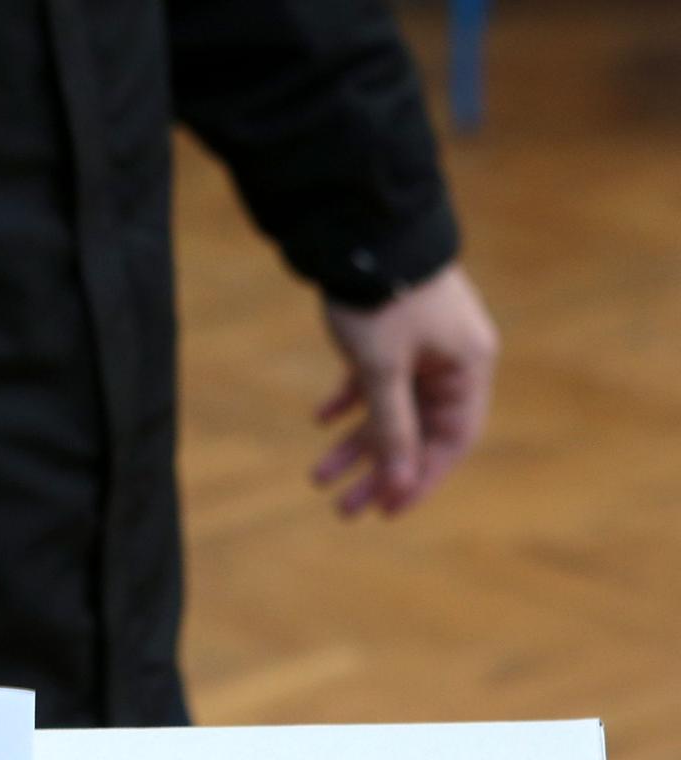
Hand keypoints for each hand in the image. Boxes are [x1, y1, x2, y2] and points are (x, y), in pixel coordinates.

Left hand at [312, 263, 499, 516]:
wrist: (360, 224)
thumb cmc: (380, 295)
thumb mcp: (381, 368)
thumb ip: (392, 427)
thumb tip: (399, 483)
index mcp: (467, 367)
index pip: (450, 442)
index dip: (418, 479)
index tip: (385, 510)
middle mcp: (451, 359)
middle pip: (417, 432)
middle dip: (378, 471)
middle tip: (342, 509)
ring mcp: (423, 345)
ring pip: (390, 409)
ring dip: (355, 443)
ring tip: (317, 476)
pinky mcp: (393, 331)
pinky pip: (373, 379)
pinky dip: (348, 401)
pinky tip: (319, 420)